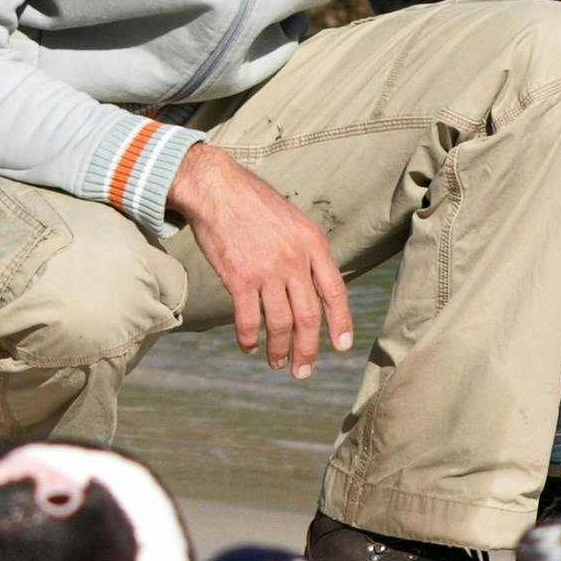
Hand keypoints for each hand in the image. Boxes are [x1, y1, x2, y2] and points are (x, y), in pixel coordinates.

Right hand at [166, 144, 352, 378]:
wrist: (218, 189)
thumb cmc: (255, 204)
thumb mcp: (295, 222)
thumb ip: (307, 253)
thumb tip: (316, 286)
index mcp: (313, 245)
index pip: (335, 291)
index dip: (341, 322)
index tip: (342, 346)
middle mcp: (294, 261)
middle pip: (308, 316)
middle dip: (308, 349)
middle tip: (304, 371)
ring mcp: (267, 271)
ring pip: (280, 323)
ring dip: (279, 349)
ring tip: (278, 363)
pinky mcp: (239, 278)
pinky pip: (248, 318)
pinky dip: (249, 338)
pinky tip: (249, 347)